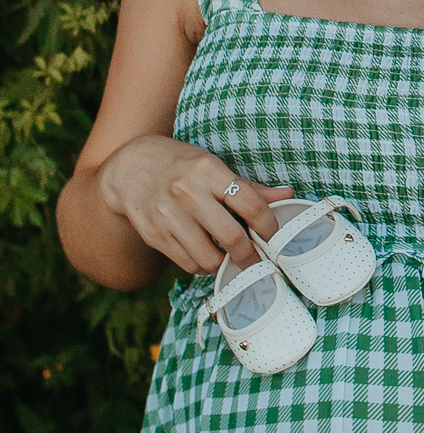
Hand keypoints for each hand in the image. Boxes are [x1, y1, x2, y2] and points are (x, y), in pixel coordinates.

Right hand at [97, 134, 292, 274]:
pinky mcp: (154, 235)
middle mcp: (187, 193)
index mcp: (208, 170)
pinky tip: (207, 256)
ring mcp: (168, 216)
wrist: (128, 168)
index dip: (269, 226)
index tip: (274, 236)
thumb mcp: (212, 165)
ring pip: (208, 258)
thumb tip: (287, 195)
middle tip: (258, 260)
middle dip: (250, 255)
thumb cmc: (180, 165)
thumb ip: (248, 185)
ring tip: (231, 259)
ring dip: (225, 265)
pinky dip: (202, 266)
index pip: (250, 204)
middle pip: (231, 237)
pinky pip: (187, 263)